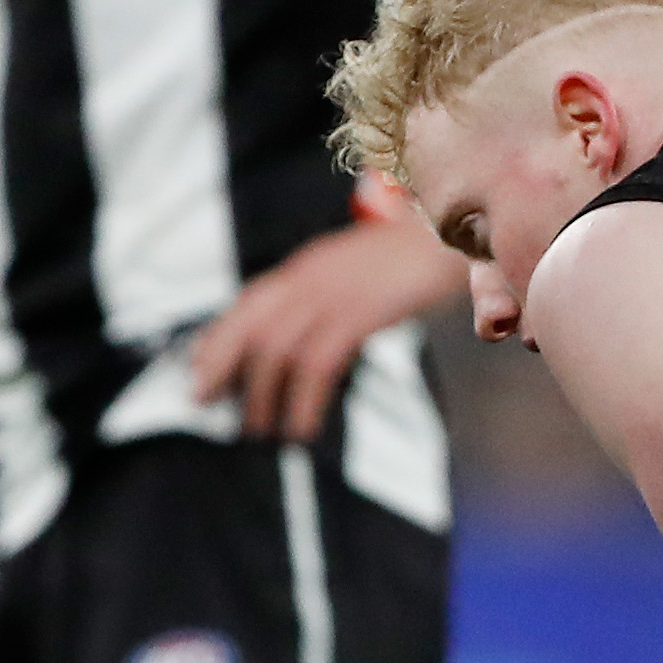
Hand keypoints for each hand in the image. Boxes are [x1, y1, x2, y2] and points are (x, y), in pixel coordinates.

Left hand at [184, 219, 462, 443]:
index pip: (249, 302)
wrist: (465, 233)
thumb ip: (327, 299)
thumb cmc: (417, 262)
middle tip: (206, 403)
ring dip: (262, 394)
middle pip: (251, 322)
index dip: (217, 339)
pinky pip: (320, 360)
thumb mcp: (361, 274)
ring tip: (259, 429)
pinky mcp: (365, 309)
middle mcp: (314, 274)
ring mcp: (338, 290)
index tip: (197, 373)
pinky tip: (301, 428)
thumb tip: (290, 343)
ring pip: (278, 346)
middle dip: (222, 365)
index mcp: (311, 267)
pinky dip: (304, 400)